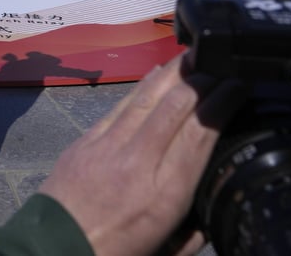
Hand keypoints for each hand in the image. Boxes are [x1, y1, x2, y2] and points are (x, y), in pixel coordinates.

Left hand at [40, 55, 240, 255]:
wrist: (51, 253)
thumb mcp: (166, 253)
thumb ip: (194, 231)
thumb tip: (212, 211)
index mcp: (164, 194)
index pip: (200, 133)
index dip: (222, 102)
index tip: (239, 85)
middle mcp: (138, 163)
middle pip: (176, 106)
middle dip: (202, 78)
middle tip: (221, 62)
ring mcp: (108, 147)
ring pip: (146, 97)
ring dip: (173, 72)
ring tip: (193, 54)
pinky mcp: (86, 141)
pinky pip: (120, 105)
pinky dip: (142, 86)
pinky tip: (156, 74)